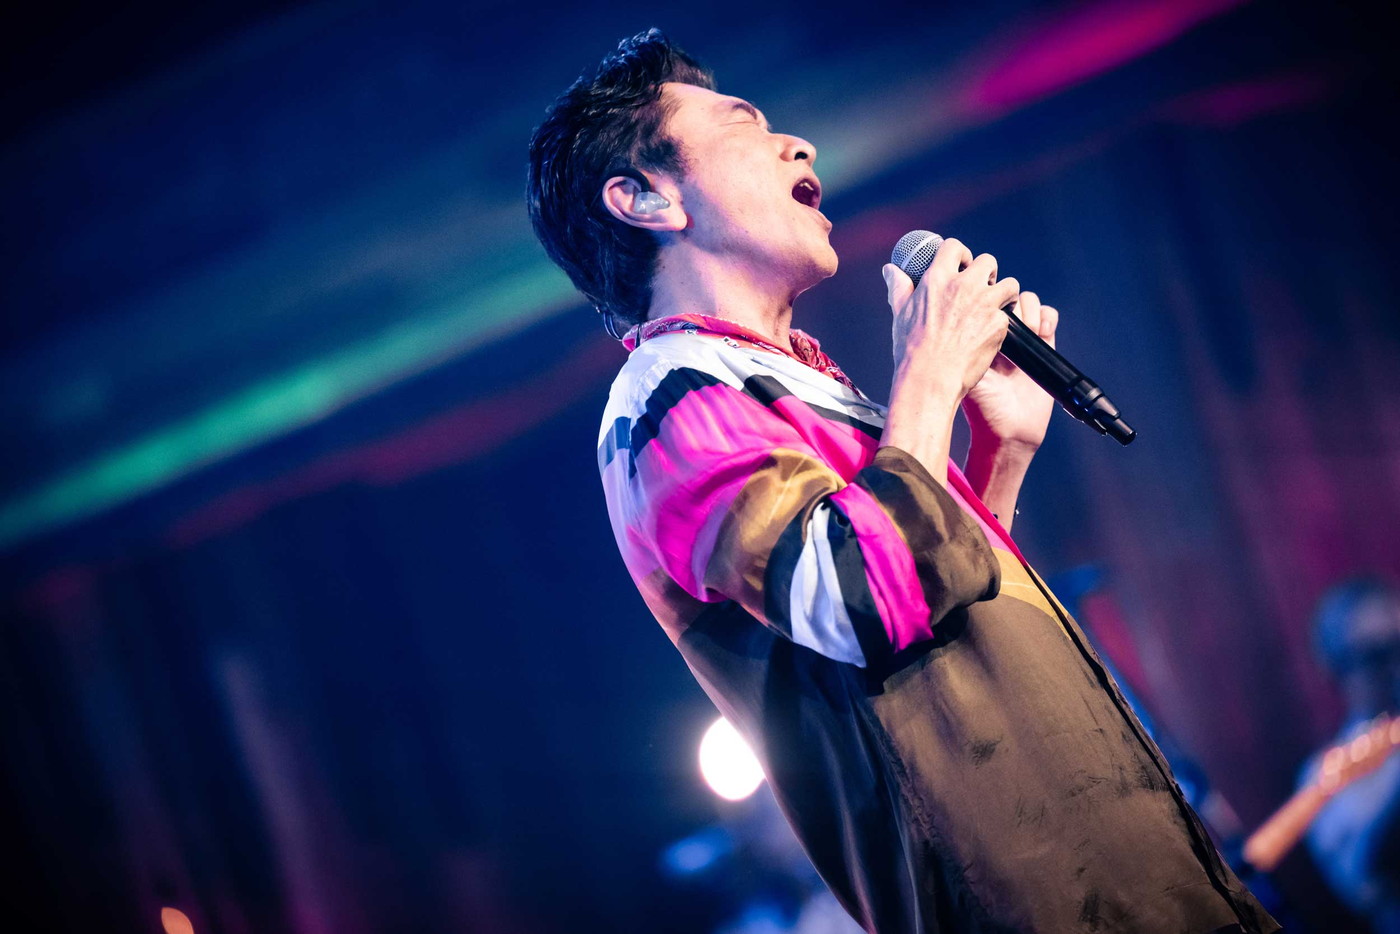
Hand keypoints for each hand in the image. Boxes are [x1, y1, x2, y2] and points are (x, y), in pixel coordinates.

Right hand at [882, 238, 1017, 403]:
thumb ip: (899, 286)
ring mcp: (984, 304)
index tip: (962, 265)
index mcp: (937, 279)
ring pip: (1009, 284)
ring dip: (1004, 293)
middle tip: (982, 288)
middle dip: (987, 273)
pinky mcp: (999, 324)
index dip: (961, 254)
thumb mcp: (900, 313)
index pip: (954, 247)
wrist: (930, 379)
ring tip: (995, 307)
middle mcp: (963, 286)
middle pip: (987, 261)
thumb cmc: (911, 350)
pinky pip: (1008, 315)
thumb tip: (890, 270)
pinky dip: (1002, 322)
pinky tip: (992, 333)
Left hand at [962, 290, 1058, 450]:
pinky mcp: (1044, 344)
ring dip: (1030, 311)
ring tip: (1029, 332)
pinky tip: (1042, 334)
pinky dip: (1047, 318)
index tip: (987, 309)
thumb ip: (959, 346)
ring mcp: (1021, 337)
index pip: (980, 298)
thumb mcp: (964, 373)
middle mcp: (996, 331)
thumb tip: (955, 317)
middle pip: (1004, 293)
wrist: (1009, 430)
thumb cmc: (981, 406)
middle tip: (1008, 323)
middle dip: (1010, 301)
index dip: (986, 296)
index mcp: (973, 332)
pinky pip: (1048, 316)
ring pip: (1027, 300)